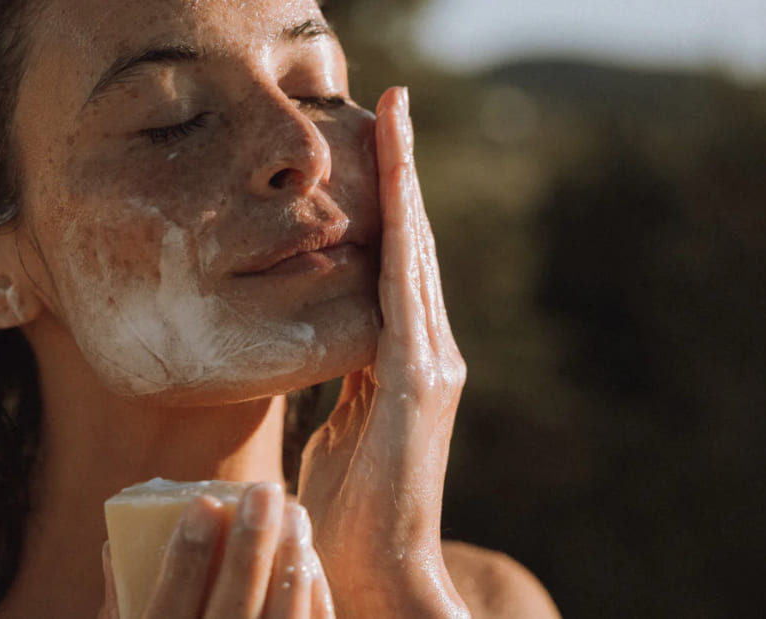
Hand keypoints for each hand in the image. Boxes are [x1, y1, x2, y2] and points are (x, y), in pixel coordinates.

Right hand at [99, 483, 335, 618]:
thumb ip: (119, 608)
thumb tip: (116, 545)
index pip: (166, 611)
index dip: (186, 558)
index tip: (205, 503)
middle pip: (230, 616)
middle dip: (250, 548)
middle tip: (265, 490)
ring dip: (289, 569)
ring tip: (295, 517)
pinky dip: (312, 608)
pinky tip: (308, 565)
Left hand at [297, 87, 468, 616]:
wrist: (378, 566)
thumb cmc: (350, 508)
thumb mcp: (342, 426)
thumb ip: (349, 380)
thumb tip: (334, 342)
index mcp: (403, 361)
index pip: (396, 265)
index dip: (390, 203)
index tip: (378, 144)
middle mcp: (428, 353)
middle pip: (414, 245)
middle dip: (403, 173)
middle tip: (393, 105)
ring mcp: (431, 367)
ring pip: (416, 257)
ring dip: (406, 187)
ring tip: (397, 124)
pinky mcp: (419, 386)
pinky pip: (407, 299)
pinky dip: (404, 244)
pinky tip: (398, 199)